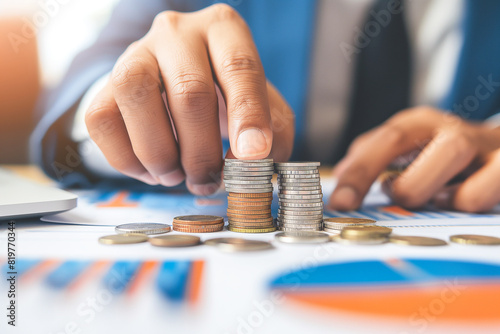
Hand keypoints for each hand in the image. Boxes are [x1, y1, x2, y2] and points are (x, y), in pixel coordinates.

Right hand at [85, 4, 293, 194]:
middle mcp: (176, 33)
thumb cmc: (226, 94)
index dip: (248, 116)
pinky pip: (102, 121)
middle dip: (202, 152)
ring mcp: (134, 54)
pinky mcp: (104, 85)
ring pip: (137, 98)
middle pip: (189, 92)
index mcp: (223, 29)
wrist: (177, 81)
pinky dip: (127, 160)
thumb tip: (256, 163)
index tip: (252, 156)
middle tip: (210, 182)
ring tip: (177, 176)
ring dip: (160, 154)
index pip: (239, 68)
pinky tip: (152, 170)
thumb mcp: (264, 104)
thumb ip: (273, 130)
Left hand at [329, 107, 499, 211]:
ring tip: (431, 200)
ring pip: (454, 159)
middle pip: (422, 147)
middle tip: (399, 197)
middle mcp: (453, 129)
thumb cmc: (443, 155)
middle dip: (400, 186)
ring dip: (435, 194)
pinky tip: (458, 202)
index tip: (340, 203)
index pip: (386, 139)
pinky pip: (485, 192)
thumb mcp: (408, 148)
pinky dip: (467, 201)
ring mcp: (487, 148)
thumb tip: (341, 182)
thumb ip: (371, 158)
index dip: (359, 172)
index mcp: (422, 123)